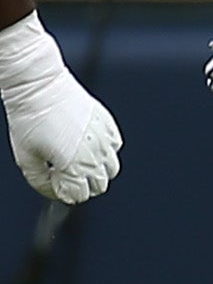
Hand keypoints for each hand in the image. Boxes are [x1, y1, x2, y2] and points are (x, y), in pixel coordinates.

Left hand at [1, 67, 119, 205]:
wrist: (40, 88)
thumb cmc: (30, 117)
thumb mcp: (25, 157)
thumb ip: (39, 181)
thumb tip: (52, 190)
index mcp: (73, 166)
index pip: (78, 195)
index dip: (64, 192)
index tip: (56, 184)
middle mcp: (94, 155)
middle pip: (99, 186)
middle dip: (83, 185)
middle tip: (66, 175)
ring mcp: (105, 139)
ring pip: (112, 169)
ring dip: (96, 170)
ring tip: (78, 161)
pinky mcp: (110, 125)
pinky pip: (116, 147)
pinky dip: (105, 151)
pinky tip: (86, 144)